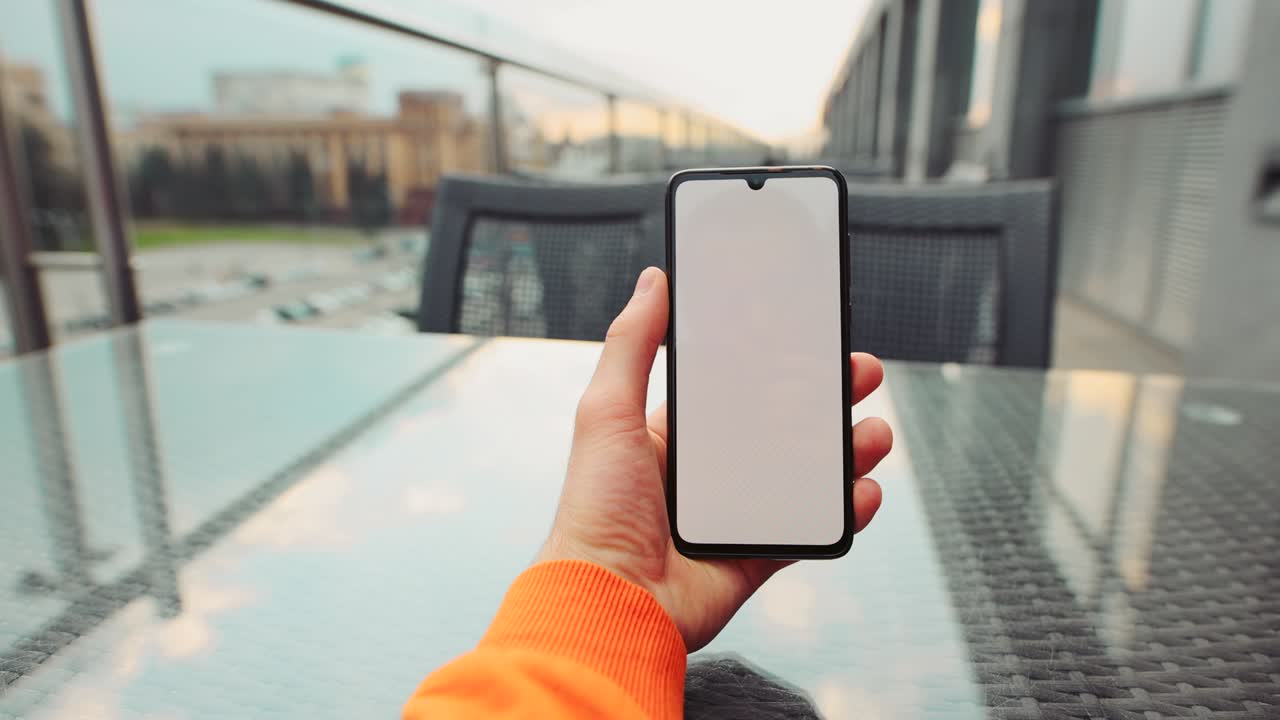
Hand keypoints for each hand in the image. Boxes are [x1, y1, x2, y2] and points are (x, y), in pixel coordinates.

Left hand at [537, 267, 892, 650]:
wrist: (610, 602)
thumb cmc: (595, 509)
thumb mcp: (607, 412)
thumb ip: (632, 345)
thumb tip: (653, 281)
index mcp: (674, 435)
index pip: (737, 388)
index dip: (778, 362)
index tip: (811, 336)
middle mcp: (709, 473)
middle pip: (784, 425)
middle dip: (827, 399)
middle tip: (860, 374)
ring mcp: (737, 516)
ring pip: (808, 475)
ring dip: (847, 451)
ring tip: (873, 433)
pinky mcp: (756, 557)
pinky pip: (811, 532)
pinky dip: (844, 512)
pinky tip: (863, 491)